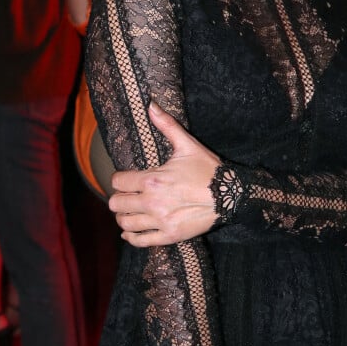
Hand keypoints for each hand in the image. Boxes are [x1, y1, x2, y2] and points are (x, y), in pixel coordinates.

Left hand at [109, 101, 218, 246]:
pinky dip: (131, 236)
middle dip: (120, 197)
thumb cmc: (208, 169)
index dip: (120, 179)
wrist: (230, 195)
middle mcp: (152, 202)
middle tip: (128, 195)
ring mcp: (160, 221)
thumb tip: (151, 104)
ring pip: (125, 223)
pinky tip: (131, 230)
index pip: (119, 182)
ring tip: (131, 211)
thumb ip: (166, 125)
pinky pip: (140, 241)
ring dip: (124, 216)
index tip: (126, 179)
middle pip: (116, 204)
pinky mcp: (169, 236)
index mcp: (152, 179)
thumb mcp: (187, 145)